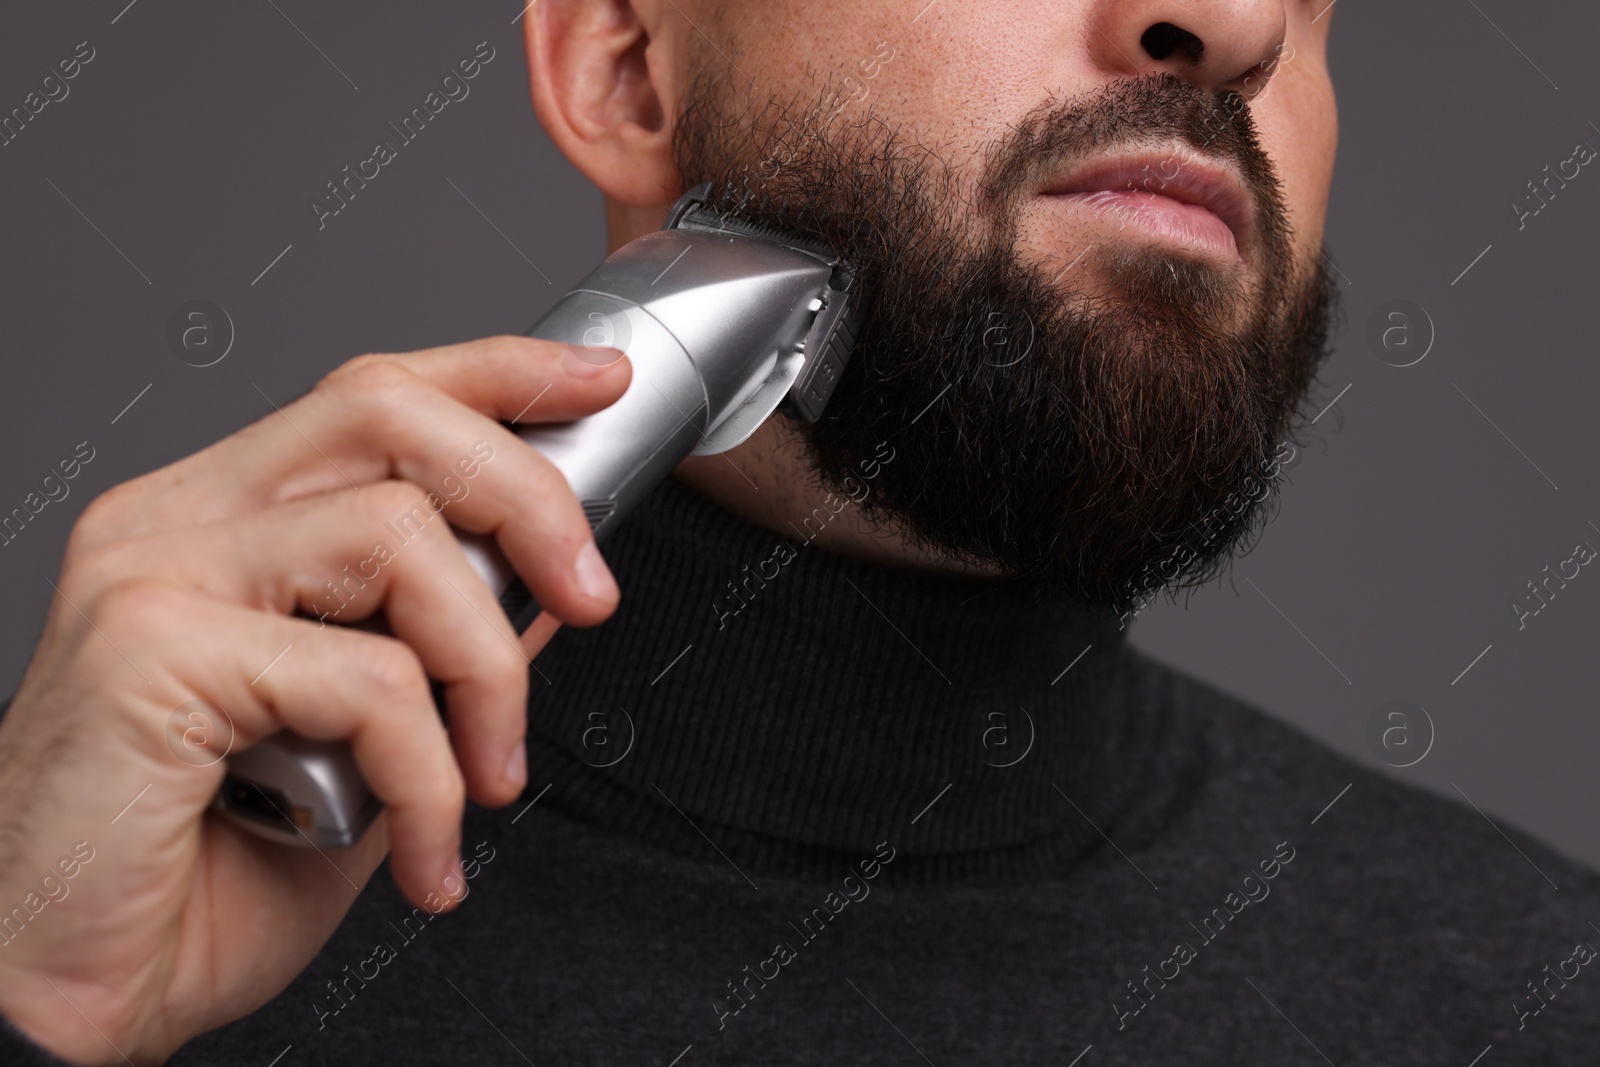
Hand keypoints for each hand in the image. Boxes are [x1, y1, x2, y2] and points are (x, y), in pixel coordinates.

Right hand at [0, 336, 629, 1064]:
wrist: (59, 997)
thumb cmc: (191, 878)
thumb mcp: (361, 742)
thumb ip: (439, 647)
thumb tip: (543, 586)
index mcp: (218, 524)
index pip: (371, 397)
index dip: (496, 375)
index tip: (592, 382)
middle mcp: (175, 523)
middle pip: (389, 415)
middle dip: (528, 497)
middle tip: (590, 594)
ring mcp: (154, 574)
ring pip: (400, 539)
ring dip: (487, 672)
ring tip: (485, 777)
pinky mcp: (151, 650)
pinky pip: (370, 679)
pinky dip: (431, 775)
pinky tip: (420, 850)